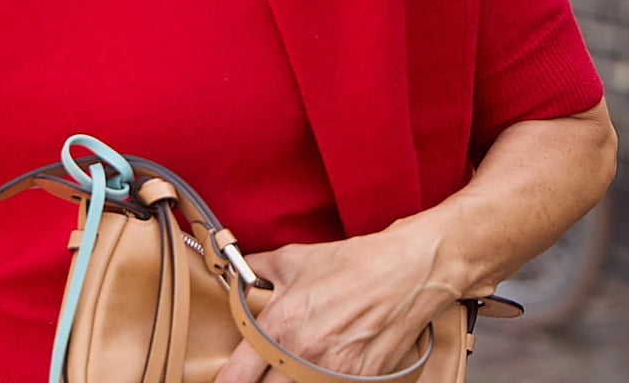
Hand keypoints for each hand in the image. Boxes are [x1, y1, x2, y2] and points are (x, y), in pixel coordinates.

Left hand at [213, 217, 461, 382]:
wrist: (405, 273)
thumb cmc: (350, 263)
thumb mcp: (293, 258)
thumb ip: (256, 272)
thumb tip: (236, 277)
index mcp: (280, 325)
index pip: (236, 374)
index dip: (225, 379)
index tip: (223, 378)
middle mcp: (302, 356)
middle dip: (260, 380)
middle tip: (262, 369)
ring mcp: (332, 374)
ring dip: (289, 380)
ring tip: (292, 368)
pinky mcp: (359, 382)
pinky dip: (318, 381)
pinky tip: (318, 368)